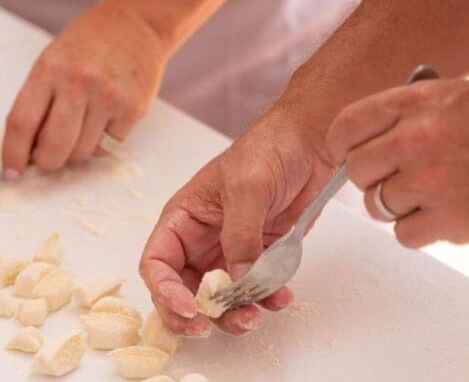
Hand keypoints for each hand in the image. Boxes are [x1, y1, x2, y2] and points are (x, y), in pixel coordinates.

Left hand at [1, 1, 167, 177]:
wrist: (136, 23)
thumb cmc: (89, 43)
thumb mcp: (52, 60)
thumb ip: (39, 101)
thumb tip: (29, 148)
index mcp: (49, 69)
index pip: (21, 123)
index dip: (12, 154)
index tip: (11, 171)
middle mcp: (78, 83)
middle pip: (52, 147)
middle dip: (46, 163)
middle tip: (47, 160)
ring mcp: (108, 97)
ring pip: (82, 153)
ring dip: (77, 152)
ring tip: (81, 127)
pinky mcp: (132, 108)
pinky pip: (110, 145)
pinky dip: (104, 141)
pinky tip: (105, 116)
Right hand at [139, 103, 335, 335]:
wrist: (310, 141)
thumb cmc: (268, 148)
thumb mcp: (247, 186)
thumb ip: (240, 234)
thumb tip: (236, 278)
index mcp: (183, 219)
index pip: (157, 263)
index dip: (165, 291)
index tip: (190, 309)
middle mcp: (200, 240)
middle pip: (182, 290)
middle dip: (194, 314)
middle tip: (209, 328)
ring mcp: (230, 251)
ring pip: (219, 299)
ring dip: (232, 314)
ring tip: (255, 317)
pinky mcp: (259, 257)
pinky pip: (255, 291)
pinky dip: (265, 301)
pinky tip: (281, 297)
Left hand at [326, 79, 468, 247]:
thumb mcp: (451, 96)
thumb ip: (403, 112)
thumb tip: (355, 136)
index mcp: (415, 104)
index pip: (345, 127)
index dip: (340, 147)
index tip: (346, 156)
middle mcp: (417, 139)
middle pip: (355, 171)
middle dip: (371, 179)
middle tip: (398, 179)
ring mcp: (431, 180)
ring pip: (376, 206)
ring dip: (398, 207)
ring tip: (432, 194)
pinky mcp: (448, 219)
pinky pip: (403, 235)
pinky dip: (420, 231)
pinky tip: (444, 214)